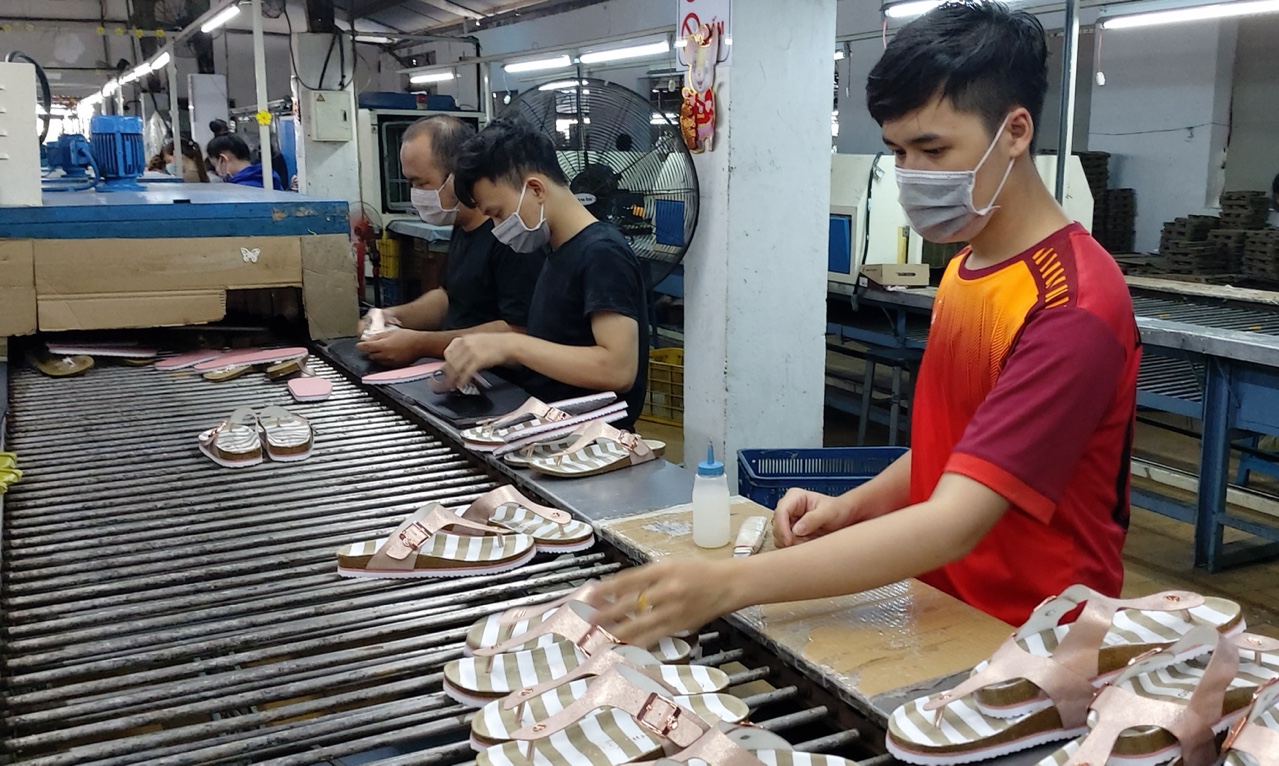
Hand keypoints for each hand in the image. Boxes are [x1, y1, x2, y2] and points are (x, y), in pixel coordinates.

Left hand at [356, 328, 426, 365]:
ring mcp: (390, 362)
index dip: (360, 346)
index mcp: (383, 346)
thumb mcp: (391, 332)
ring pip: (377, 361)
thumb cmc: (408, 337)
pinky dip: (384, 360)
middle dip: (370, 350)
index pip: (365, 347)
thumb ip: (378, 336)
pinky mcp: (395, 366)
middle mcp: (385, 355)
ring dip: (377, 355)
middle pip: (370, 355)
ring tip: (383, 349)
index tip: (359, 345)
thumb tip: (369, 339)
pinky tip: (389, 354)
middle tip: (373, 345)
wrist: (420, 344)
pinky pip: (385, 364)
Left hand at [442, 334, 511, 387]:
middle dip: (446, 374)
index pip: (448, 352)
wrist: (509, 344)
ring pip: (456, 368)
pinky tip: (461, 384)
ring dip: (452, 378)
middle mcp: (466, 344)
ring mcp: (472, 351)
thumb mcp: (477, 340)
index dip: (445, 363)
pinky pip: (466, 372)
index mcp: (464, 338)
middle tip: (445, 382)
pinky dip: (462, 380)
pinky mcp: (478, 360)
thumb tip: (458, 359)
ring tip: (451, 385)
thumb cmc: (495, 343)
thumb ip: (466, 348)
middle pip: (450, 362)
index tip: (444, 371)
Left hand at [587, 558, 738, 649]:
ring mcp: (674, 609)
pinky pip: (655, 636)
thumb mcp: (672, 565)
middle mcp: (667, 589)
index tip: (591, 594)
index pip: (629, 579)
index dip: (608, 588)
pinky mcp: (680, 625)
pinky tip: (626, 646)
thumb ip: (648, 577)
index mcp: (663, 569)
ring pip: (641, 623)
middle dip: (608, 612)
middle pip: (631, 603)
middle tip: (590, 619)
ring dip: (619, 630)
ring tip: (603, 635)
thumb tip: (621, 590)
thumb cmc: (699, 571)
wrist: (729, 584)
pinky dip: (639, 642)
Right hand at [773, 488, 852, 546]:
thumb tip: (796, 530)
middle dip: (787, 537)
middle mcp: (789, 508)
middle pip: (777, 526)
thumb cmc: (838, 510)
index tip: (789, 540)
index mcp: (795, 497)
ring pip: (779, 536)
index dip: (782, 527)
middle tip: (803, 542)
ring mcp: (788, 520)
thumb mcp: (829, 512)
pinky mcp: (790, 531)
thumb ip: (813, 519)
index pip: (780, 512)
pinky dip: (794, 546)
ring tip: (809, 540)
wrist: (844, 517)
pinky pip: (785, 542)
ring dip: (792, 543)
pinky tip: (807, 542)